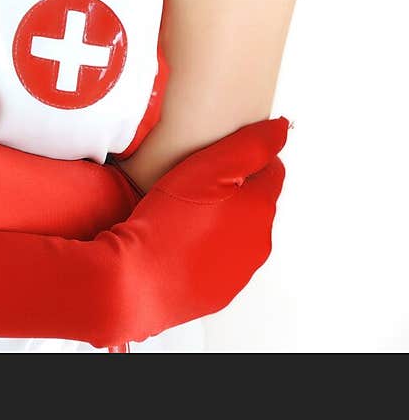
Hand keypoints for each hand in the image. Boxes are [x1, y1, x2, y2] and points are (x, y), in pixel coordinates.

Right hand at [93, 116, 288, 344]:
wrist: (139, 280)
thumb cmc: (170, 221)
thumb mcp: (209, 166)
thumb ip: (251, 145)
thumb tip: (281, 129)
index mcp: (261, 208)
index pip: (272, 168)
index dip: (247, 156)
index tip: (221, 153)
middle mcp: (259, 241)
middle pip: (256, 200)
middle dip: (237, 187)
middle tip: (198, 179)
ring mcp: (240, 270)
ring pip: (239, 230)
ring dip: (223, 217)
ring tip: (186, 209)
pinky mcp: (220, 290)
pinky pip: (221, 258)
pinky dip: (209, 245)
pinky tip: (182, 238)